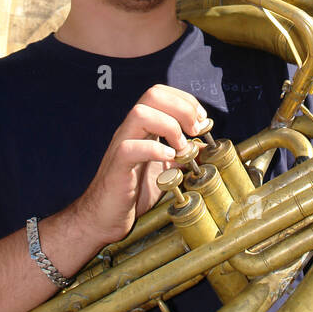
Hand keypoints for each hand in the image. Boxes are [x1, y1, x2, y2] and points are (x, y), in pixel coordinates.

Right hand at [72, 86, 209, 250]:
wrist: (106, 218)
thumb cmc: (134, 193)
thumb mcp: (168, 171)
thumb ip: (185, 156)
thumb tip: (206, 148)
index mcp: (143, 127)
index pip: (161, 93)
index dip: (185, 101)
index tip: (202, 120)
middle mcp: (131, 130)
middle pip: (152, 95)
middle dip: (182, 108)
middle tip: (195, 130)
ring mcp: (122, 145)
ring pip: (140, 114)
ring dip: (169, 126)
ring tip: (181, 147)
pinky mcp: (117, 166)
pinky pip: (130, 148)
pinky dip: (155, 150)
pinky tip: (169, 160)